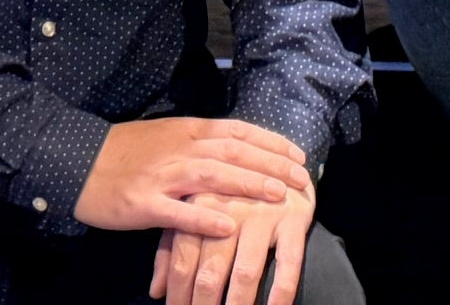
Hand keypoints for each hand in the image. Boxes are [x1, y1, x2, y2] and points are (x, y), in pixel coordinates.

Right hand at [74, 117, 307, 237]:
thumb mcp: (166, 136)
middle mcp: (180, 149)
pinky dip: (204, 218)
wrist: (79, 161)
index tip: (297, 155)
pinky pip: (178, 212)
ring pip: (212, 176)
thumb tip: (235, 148)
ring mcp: (162, 176)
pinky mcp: (144, 203)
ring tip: (276, 197)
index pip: (238, 132)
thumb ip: (199, 142)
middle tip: (300, 178)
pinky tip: (226, 226)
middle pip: (233, 152)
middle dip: (271, 165)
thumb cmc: (126, 151)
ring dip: (247, 185)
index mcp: (187, 131)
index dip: (270, 143)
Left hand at [152, 181, 316, 304]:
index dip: (177, 294)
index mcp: (199, 206)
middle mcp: (228, 211)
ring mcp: (262, 216)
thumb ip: (171, 247)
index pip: (182, 260)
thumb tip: (156, 290)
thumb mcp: (196, 210)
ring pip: (245, 271)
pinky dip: (281, 290)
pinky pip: (288, 262)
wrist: (281, 158)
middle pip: (210, 271)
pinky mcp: (293, 220)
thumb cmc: (232, 191)